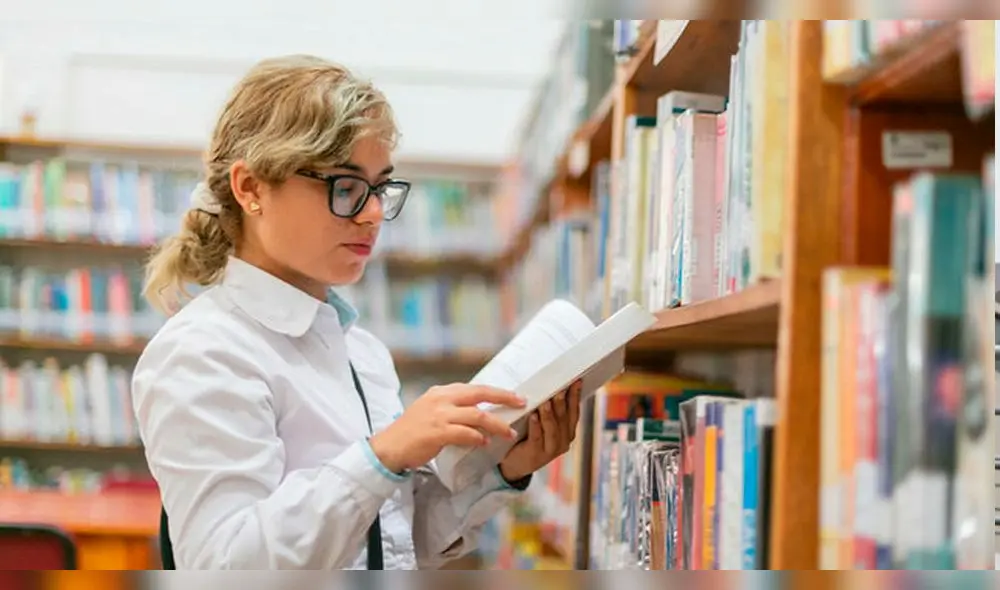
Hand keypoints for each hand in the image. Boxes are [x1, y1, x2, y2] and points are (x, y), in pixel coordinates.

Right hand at [368, 383, 525, 473]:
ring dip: (496, 425)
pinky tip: (484, 443)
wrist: (389, 446)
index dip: (497, 391)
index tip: (515, 396)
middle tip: (521, 403)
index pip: (475, 388)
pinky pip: (464, 433)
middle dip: (503, 398)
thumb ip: (453, 409)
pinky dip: (477, 438)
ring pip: (477, 416)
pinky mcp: (437, 432)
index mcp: (441, 392)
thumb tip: (478, 413)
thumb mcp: (432, 411)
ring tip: (509, 432)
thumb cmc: (412, 431)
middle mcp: (441, 399)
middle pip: (480, 394)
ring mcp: (439, 415)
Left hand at [497, 379, 581, 482]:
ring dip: (549, 413)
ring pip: (552, 428)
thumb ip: (550, 410)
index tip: (575, 381)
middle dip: (562, 401)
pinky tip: (533, 416)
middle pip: (564, 418)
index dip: (575, 396)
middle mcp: (563, 441)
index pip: (574, 411)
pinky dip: (535, 426)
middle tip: (560, 387)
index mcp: (568, 432)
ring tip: (546, 400)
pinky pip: (537, 438)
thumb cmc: (529, 438)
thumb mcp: (544, 424)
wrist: (515, 464)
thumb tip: (551, 386)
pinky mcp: (536, 454)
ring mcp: (551, 449)